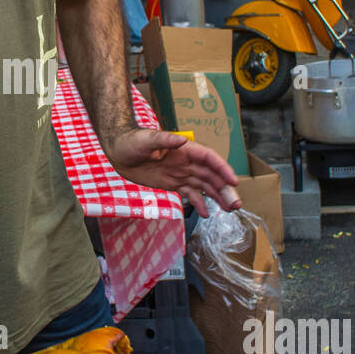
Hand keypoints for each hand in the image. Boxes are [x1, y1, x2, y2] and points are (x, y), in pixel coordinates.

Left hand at [105, 129, 240, 217]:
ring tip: (230, 210)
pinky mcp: (172, 183)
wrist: (118, 152)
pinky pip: (190, 194)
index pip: (209, 158)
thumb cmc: (131, 141)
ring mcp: (181, 173)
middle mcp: (186, 161)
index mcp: (184, 149)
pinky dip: (199, 203)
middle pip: (211, 175)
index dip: (222, 169)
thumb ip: (164, 139)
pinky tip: (207, 214)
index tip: (233, 182)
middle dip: (225, 188)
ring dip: (218, 197)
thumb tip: (182, 139)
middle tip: (236, 204)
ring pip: (204, 186)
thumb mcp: (146, 139)